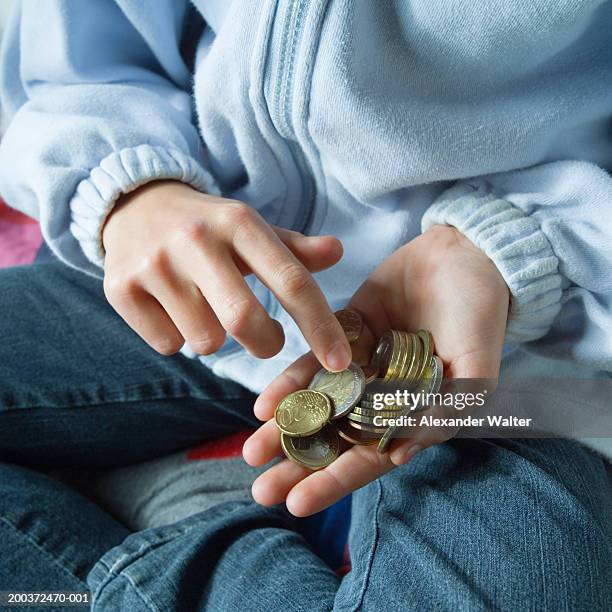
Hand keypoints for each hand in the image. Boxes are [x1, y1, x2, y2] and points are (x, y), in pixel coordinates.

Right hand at [102, 181, 350, 368]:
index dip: (320, 327)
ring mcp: (155, 264)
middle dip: (265, 343)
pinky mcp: (121, 288)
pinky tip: (172, 309)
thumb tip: (336, 251)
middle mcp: (196, 240)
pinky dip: (178, 337)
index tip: (339, 363)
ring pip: (204, 341)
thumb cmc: (208, 225)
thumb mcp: (250, 229)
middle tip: (266, 338)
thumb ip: (294, 248)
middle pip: (244, 320)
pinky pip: (168, 344)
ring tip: (206, 308)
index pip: (291, 281)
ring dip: (215, 337)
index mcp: (239, 223)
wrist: (135, 205)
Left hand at [243, 225, 509, 515]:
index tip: (297, 504)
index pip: (371, 455)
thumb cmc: (480, 313)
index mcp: (414, 411)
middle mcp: (382, 393)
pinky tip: (264, 404)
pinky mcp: (345, 330)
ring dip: (285, 429)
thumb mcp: (475, 365)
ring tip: (249, 453)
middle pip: (336, 437)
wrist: (466, 254)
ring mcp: (361, 363)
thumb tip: (401, 455)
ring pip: (318, 403)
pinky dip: (290, 383)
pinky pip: (313, 360)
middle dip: (299, 464)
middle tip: (261, 490)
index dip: (336, 480)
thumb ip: (446, 409)